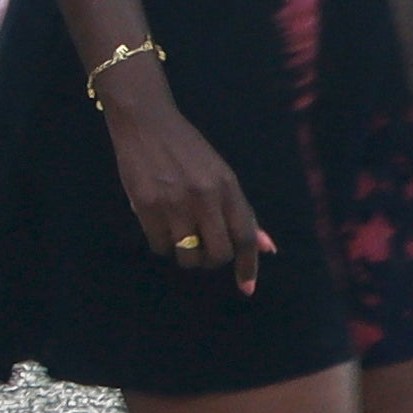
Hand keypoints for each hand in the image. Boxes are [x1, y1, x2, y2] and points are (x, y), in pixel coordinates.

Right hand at [100, 78, 272, 289]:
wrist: (146, 123)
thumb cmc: (187, 149)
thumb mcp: (221, 175)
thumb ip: (242, 212)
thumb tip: (266, 248)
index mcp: (228, 187)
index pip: (245, 236)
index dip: (248, 266)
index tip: (246, 288)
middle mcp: (205, 197)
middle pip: (216, 253)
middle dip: (210, 260)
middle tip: (201, 249)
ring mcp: (174, 202)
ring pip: (186, 254)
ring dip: (184, 254)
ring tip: (178, 235)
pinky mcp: (146, 205)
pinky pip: (158, 245)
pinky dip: (161, 243)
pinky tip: (159, 225)